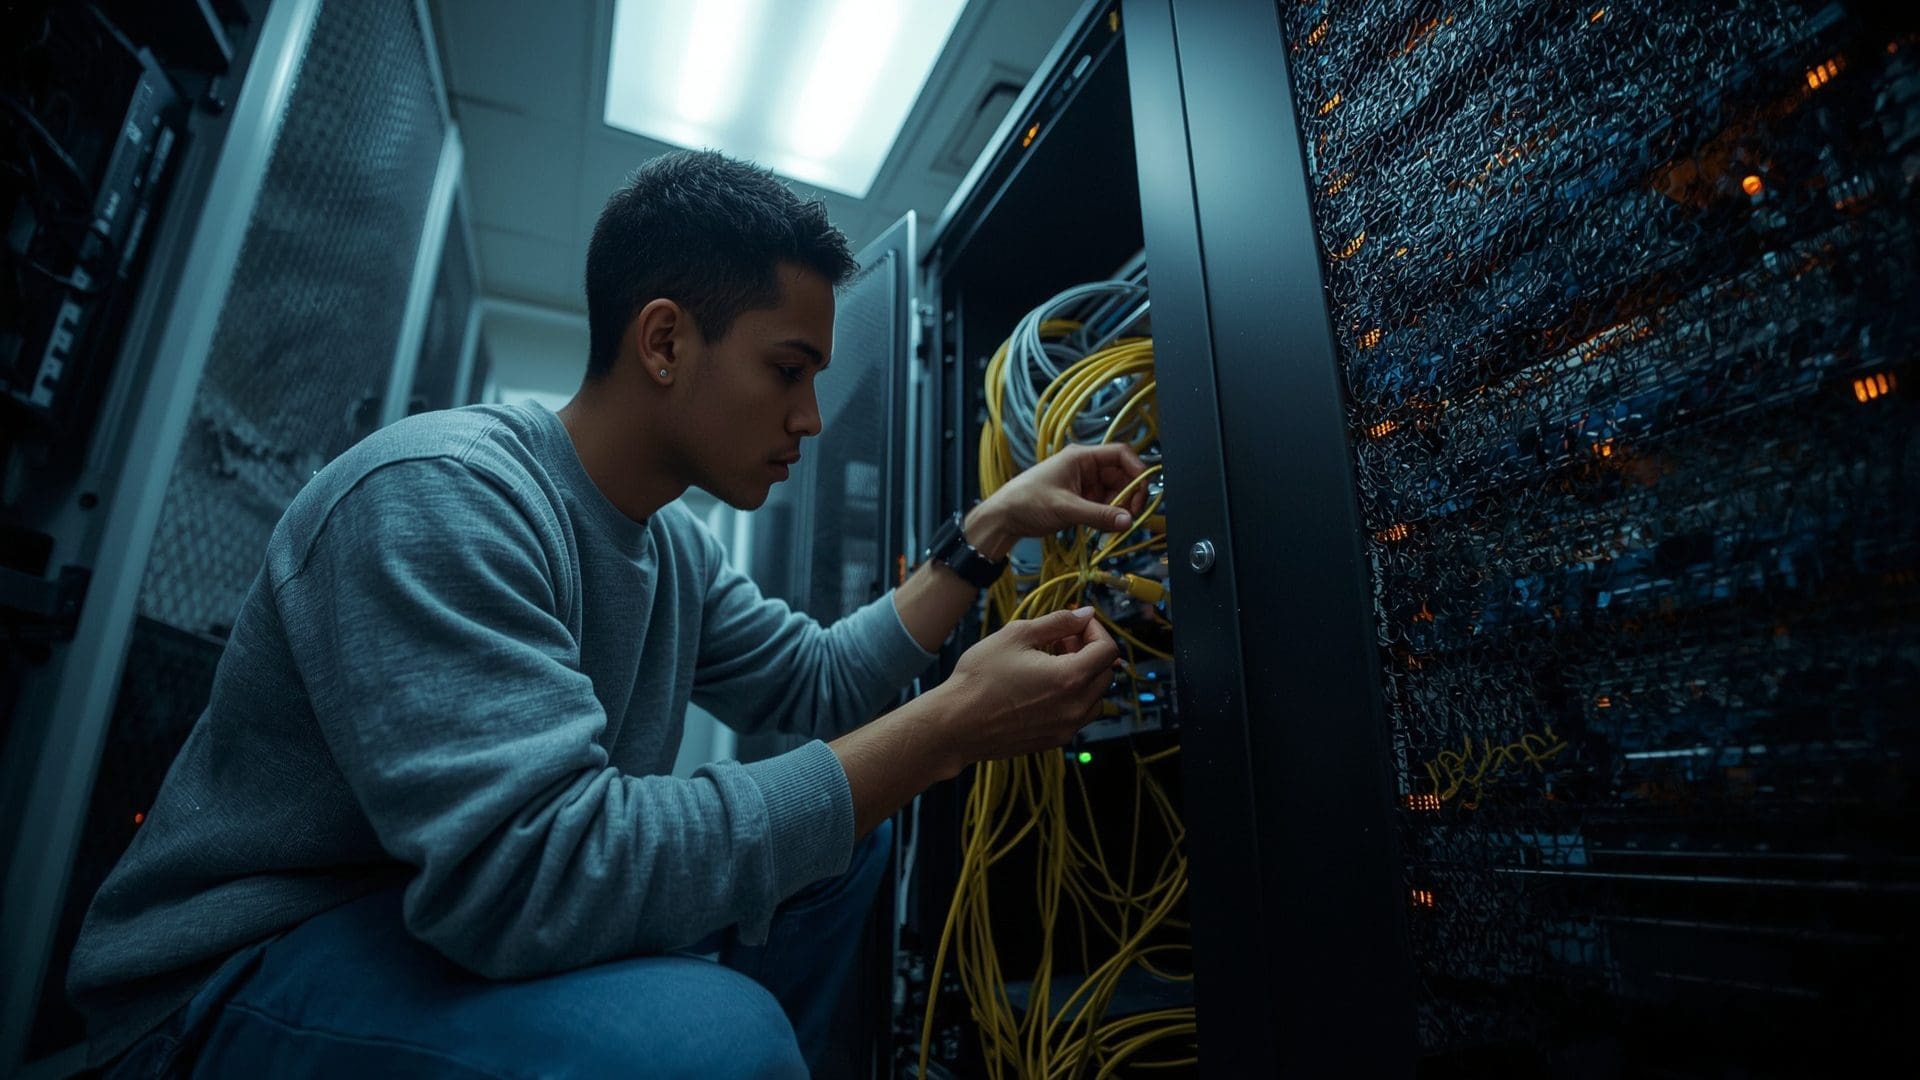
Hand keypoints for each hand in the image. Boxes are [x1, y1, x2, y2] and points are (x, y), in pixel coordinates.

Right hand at [936, 607, 1121, 762]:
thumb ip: (1057, 622)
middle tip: (1063, 639)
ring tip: (1053, 662)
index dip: (1096, 630)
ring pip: (1095, 696)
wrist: (955, 724)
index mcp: (1070, 678)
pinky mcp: (1055, 739)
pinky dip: (1073, 696)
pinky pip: (1078, 714)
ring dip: (1084, 675)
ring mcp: (1066, 727)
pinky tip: (1044, 685)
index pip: (1108, 650)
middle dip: (1091, 650)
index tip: (1078, 623)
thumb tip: (1084, 614)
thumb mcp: (1016, 636)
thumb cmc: (979, 679)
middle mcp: (1075, 707)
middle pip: (1106, 673)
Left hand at [967, 444, 1148, 558]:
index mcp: (1082, 457)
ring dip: (1121, 508)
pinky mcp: (1081, 500)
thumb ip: (1099, 515)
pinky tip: (1109, 528)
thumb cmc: (1027, 502)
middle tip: (1131, 517)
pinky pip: (1104, 505)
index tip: (1143, 492)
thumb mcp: (1066, 508)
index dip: (1137, 470)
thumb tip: (1128, 521)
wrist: (1004, 518)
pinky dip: (1110, 516)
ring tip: (1118, 526)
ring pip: (1115, 493)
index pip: (1120, 454)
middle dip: (1130, 495)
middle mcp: (1086, 468)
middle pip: (1122, 476)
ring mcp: (1084, 484)